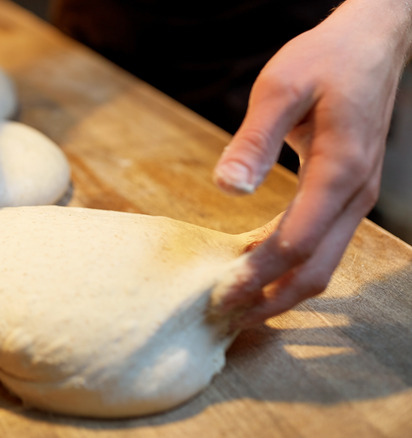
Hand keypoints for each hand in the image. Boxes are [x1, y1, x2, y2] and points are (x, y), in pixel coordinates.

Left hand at [211, 0, 411, 327]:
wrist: (372, 44)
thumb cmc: (325, 59)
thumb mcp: (281, 87)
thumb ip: (254, 139)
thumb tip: (228, 187)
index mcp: (340, 170)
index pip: (296, 242)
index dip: (258, 274)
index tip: (221, 294)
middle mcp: (354, 194)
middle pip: (315, 268)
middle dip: (269, 298)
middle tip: (224, 315)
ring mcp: (355, 198)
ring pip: (322, 263)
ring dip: (280, 289)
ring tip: (237, 304)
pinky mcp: (346, 195)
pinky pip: (320, 244)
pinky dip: (288, 265)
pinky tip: (255, 268)